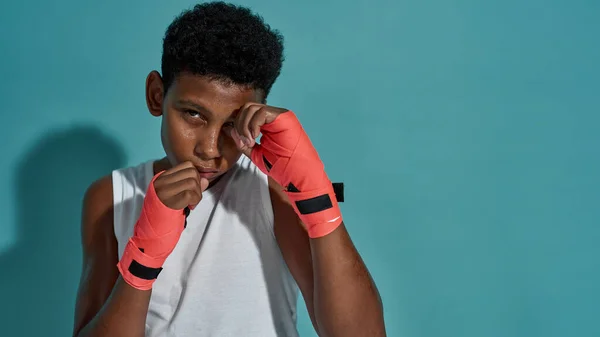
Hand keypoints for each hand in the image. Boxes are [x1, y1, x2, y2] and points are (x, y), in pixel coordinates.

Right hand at [153, 161, 209, 209]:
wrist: (155, 224)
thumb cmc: (168, 208)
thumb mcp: (179, 193)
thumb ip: (192, 185)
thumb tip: (205, 180)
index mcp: (164, 176)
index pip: (187, 165)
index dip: (195, 176)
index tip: (192, 188)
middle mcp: (163, 180)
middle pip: (192, 172)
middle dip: (198, 185)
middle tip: (193, 197)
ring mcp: (165, 190)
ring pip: (192, 182)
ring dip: (197, 194)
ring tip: (191, 202)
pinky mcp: (169, 199)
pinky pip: (190, 194)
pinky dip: (195, 200)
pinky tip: (190, 206)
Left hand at [230, 103, 342, 237]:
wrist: (297, 174)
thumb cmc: (281, 166)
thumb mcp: (257, 154)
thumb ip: (245, 143)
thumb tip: (232, 130)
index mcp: (268, 124)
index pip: (246, 114)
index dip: (239, 126)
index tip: (242, 143)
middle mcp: (274, 117)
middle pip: (247, 108)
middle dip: (240, 124)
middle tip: (245, 142)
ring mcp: (280, 115)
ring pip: (252, 108)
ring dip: (245, 125)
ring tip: (250, 141)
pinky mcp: (284, 116)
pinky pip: (261, 112)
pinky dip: (253, 124)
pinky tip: (255, 137)